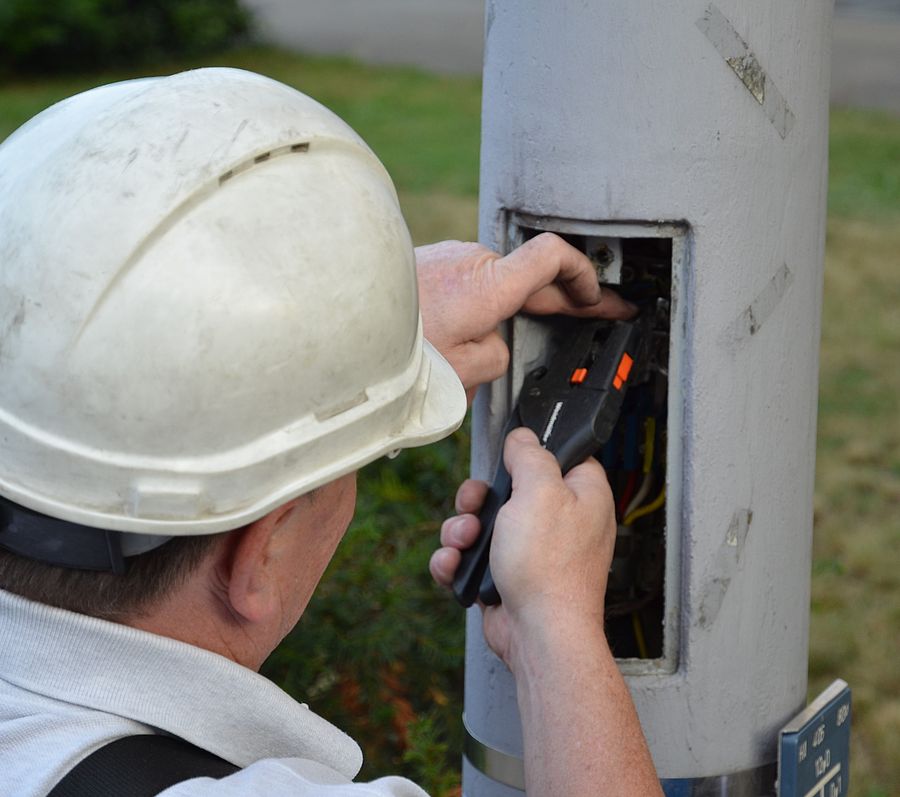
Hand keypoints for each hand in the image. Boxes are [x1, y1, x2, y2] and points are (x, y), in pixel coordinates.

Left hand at [416, 234, 636, 396]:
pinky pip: (470, 281)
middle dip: (563, 297)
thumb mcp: (462, 371)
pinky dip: (482, 301)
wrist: (344, 325)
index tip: (597, 297)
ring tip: (512, 341)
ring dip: (510, 307)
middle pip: (531, 275)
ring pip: (497, 283)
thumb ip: (497, 356)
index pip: (553, 258)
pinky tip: (475, 328)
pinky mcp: (433, 261)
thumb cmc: (396, 349)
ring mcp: (451, 257)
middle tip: (594, 310)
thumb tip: (496, 344)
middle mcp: (473, 262)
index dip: (584, 275)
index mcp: (489, 286)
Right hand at [430, 427, 616, 667]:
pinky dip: (457, 561)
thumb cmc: (550, 567)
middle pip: (507, 489)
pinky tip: (455, 567)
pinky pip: (472, 558)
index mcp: (582, 495)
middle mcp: (560, 522)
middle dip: (477, 499)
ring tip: (464, 542)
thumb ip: (530, 456)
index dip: (528, 456)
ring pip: (482, 523)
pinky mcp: (507, 577)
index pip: (557, 457)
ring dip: (461, 531)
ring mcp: (532, 552)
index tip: (508, 460)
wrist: (540, 634)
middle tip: (475, 505)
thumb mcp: (540, 491)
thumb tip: (522, 438)